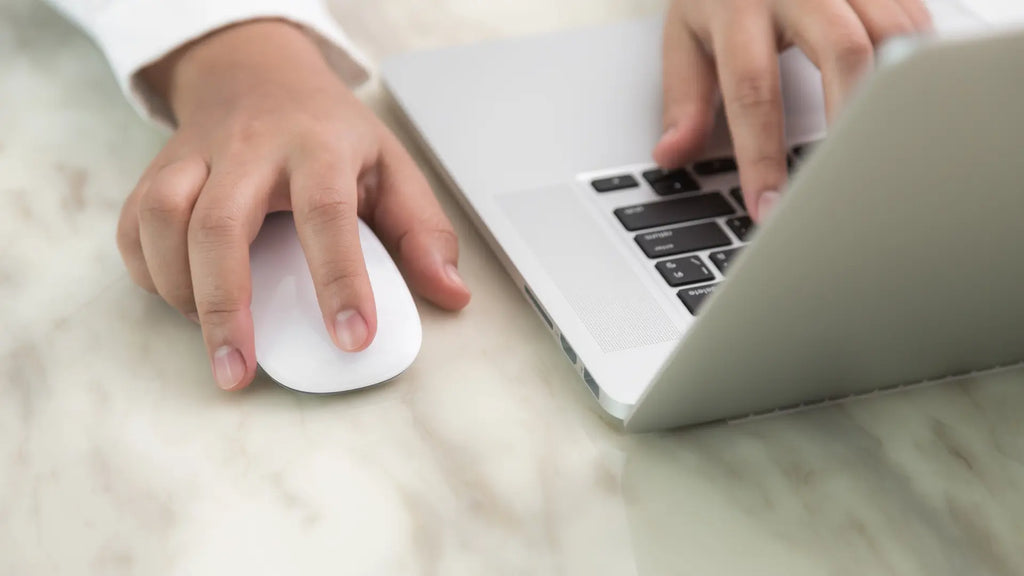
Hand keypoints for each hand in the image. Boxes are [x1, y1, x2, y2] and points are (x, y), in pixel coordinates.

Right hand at [117, 20, 470, 390]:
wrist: (257, 72)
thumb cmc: (327, 130)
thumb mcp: (390, 166)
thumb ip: (422, 230)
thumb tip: (450, 293)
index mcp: (319, 147)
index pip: (328, 214)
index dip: (340, 280)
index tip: (353, 339)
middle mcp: (251, 148)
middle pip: (220, 223)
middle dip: (226, 307)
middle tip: (239, 371)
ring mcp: (196, 156)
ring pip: (164, 219)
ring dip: (181, 290)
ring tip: (215, 335)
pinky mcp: (157, 171)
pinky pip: (135, 226)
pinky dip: (150, 273)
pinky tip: (183, 298)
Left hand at [654, 0, 931, 220]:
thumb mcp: (686, 35)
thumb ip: (683, 98)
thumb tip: (672, 155)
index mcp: (738, 4)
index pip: (752, 89)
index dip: (762, 156)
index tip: (769, 207)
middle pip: (841, 50)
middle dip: (850, 118)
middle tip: (849, 179)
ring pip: (891, 29)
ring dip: (893, 91)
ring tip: (887, 149)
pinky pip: (913, 16)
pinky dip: (916, 61)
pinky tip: (910, 103)